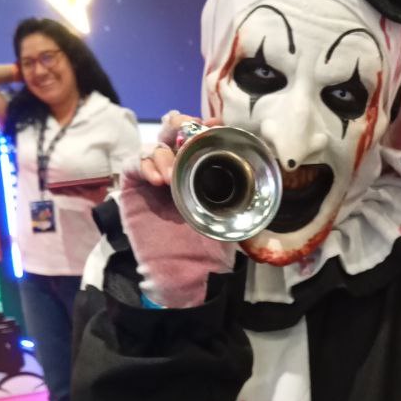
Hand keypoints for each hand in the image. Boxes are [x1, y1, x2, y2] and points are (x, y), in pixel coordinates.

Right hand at [121, 111, 234, 308]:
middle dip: (181, 127)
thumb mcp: (232, 217)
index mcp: (198, 172)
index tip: (218, 124)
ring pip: (153, 145)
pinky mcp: (133, 189)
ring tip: (172, 176)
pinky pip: (132, 164)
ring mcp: (152, 178)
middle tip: (190, 134)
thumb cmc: (207, 249)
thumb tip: (268, 175)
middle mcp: (174, 169)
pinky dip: (144, 164)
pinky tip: (158, 179)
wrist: (185, 275)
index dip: (205, 126)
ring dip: (163, 153)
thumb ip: (241, 196)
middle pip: (171, 132)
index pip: (197, 138)